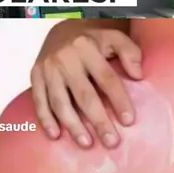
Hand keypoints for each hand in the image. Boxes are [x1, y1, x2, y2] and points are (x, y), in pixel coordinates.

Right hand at [31, 26, 141, 147]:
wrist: (61, 29)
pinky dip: (45, 119)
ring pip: (60, 102)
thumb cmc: (93, 40)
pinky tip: (55, 135)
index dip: (118, 100)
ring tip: (87, 143)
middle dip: (98, 120)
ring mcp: (48, 68)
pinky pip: (39, 101)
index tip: (128, 120)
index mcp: (87, 47)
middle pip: (84, 95)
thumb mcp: (114, 37)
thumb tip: (138, 75)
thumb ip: (130, 53)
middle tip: (111, 141)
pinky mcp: (35, 76)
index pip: (106, 78)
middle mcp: (65, 58)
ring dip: (73, 125)